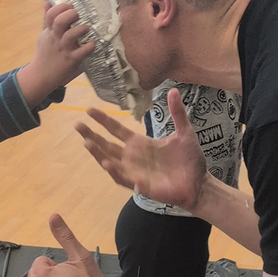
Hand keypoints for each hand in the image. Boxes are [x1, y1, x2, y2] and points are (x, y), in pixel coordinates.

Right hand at [16, 1, 94, 105]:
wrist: (42, 75)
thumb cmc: (45, 54)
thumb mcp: (44, 35)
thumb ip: (47, 20)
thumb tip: (47, 2)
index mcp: (49, 31)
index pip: (51, 14)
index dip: (61, 7)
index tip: (70, 6)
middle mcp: (56, 39)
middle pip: (59, 22)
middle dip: (70, 14)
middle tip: (78, 15)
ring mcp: (64, 49)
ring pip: (71, 35)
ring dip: (81, 29)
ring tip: (86, 28)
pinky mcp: (72, 60)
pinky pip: (82, 52)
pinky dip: (89, 46)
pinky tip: (92, 43)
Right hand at [76, 88, 206, 209]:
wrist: (200, 183)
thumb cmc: (190, 160)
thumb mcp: (184, 132)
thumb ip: (177, 113)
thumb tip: (173, 90)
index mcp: (140, 143)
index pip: (116, 130)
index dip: (103, 120)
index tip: (89, 109)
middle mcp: (133, 157)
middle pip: (107, 145)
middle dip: (91, 136)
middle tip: (77, 125)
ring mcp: (135, 172)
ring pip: (110, 162)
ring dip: (98, 154)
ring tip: (87, 143)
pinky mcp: (141, 186)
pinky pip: (124, 180)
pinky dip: (116, 173)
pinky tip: (108, 164)